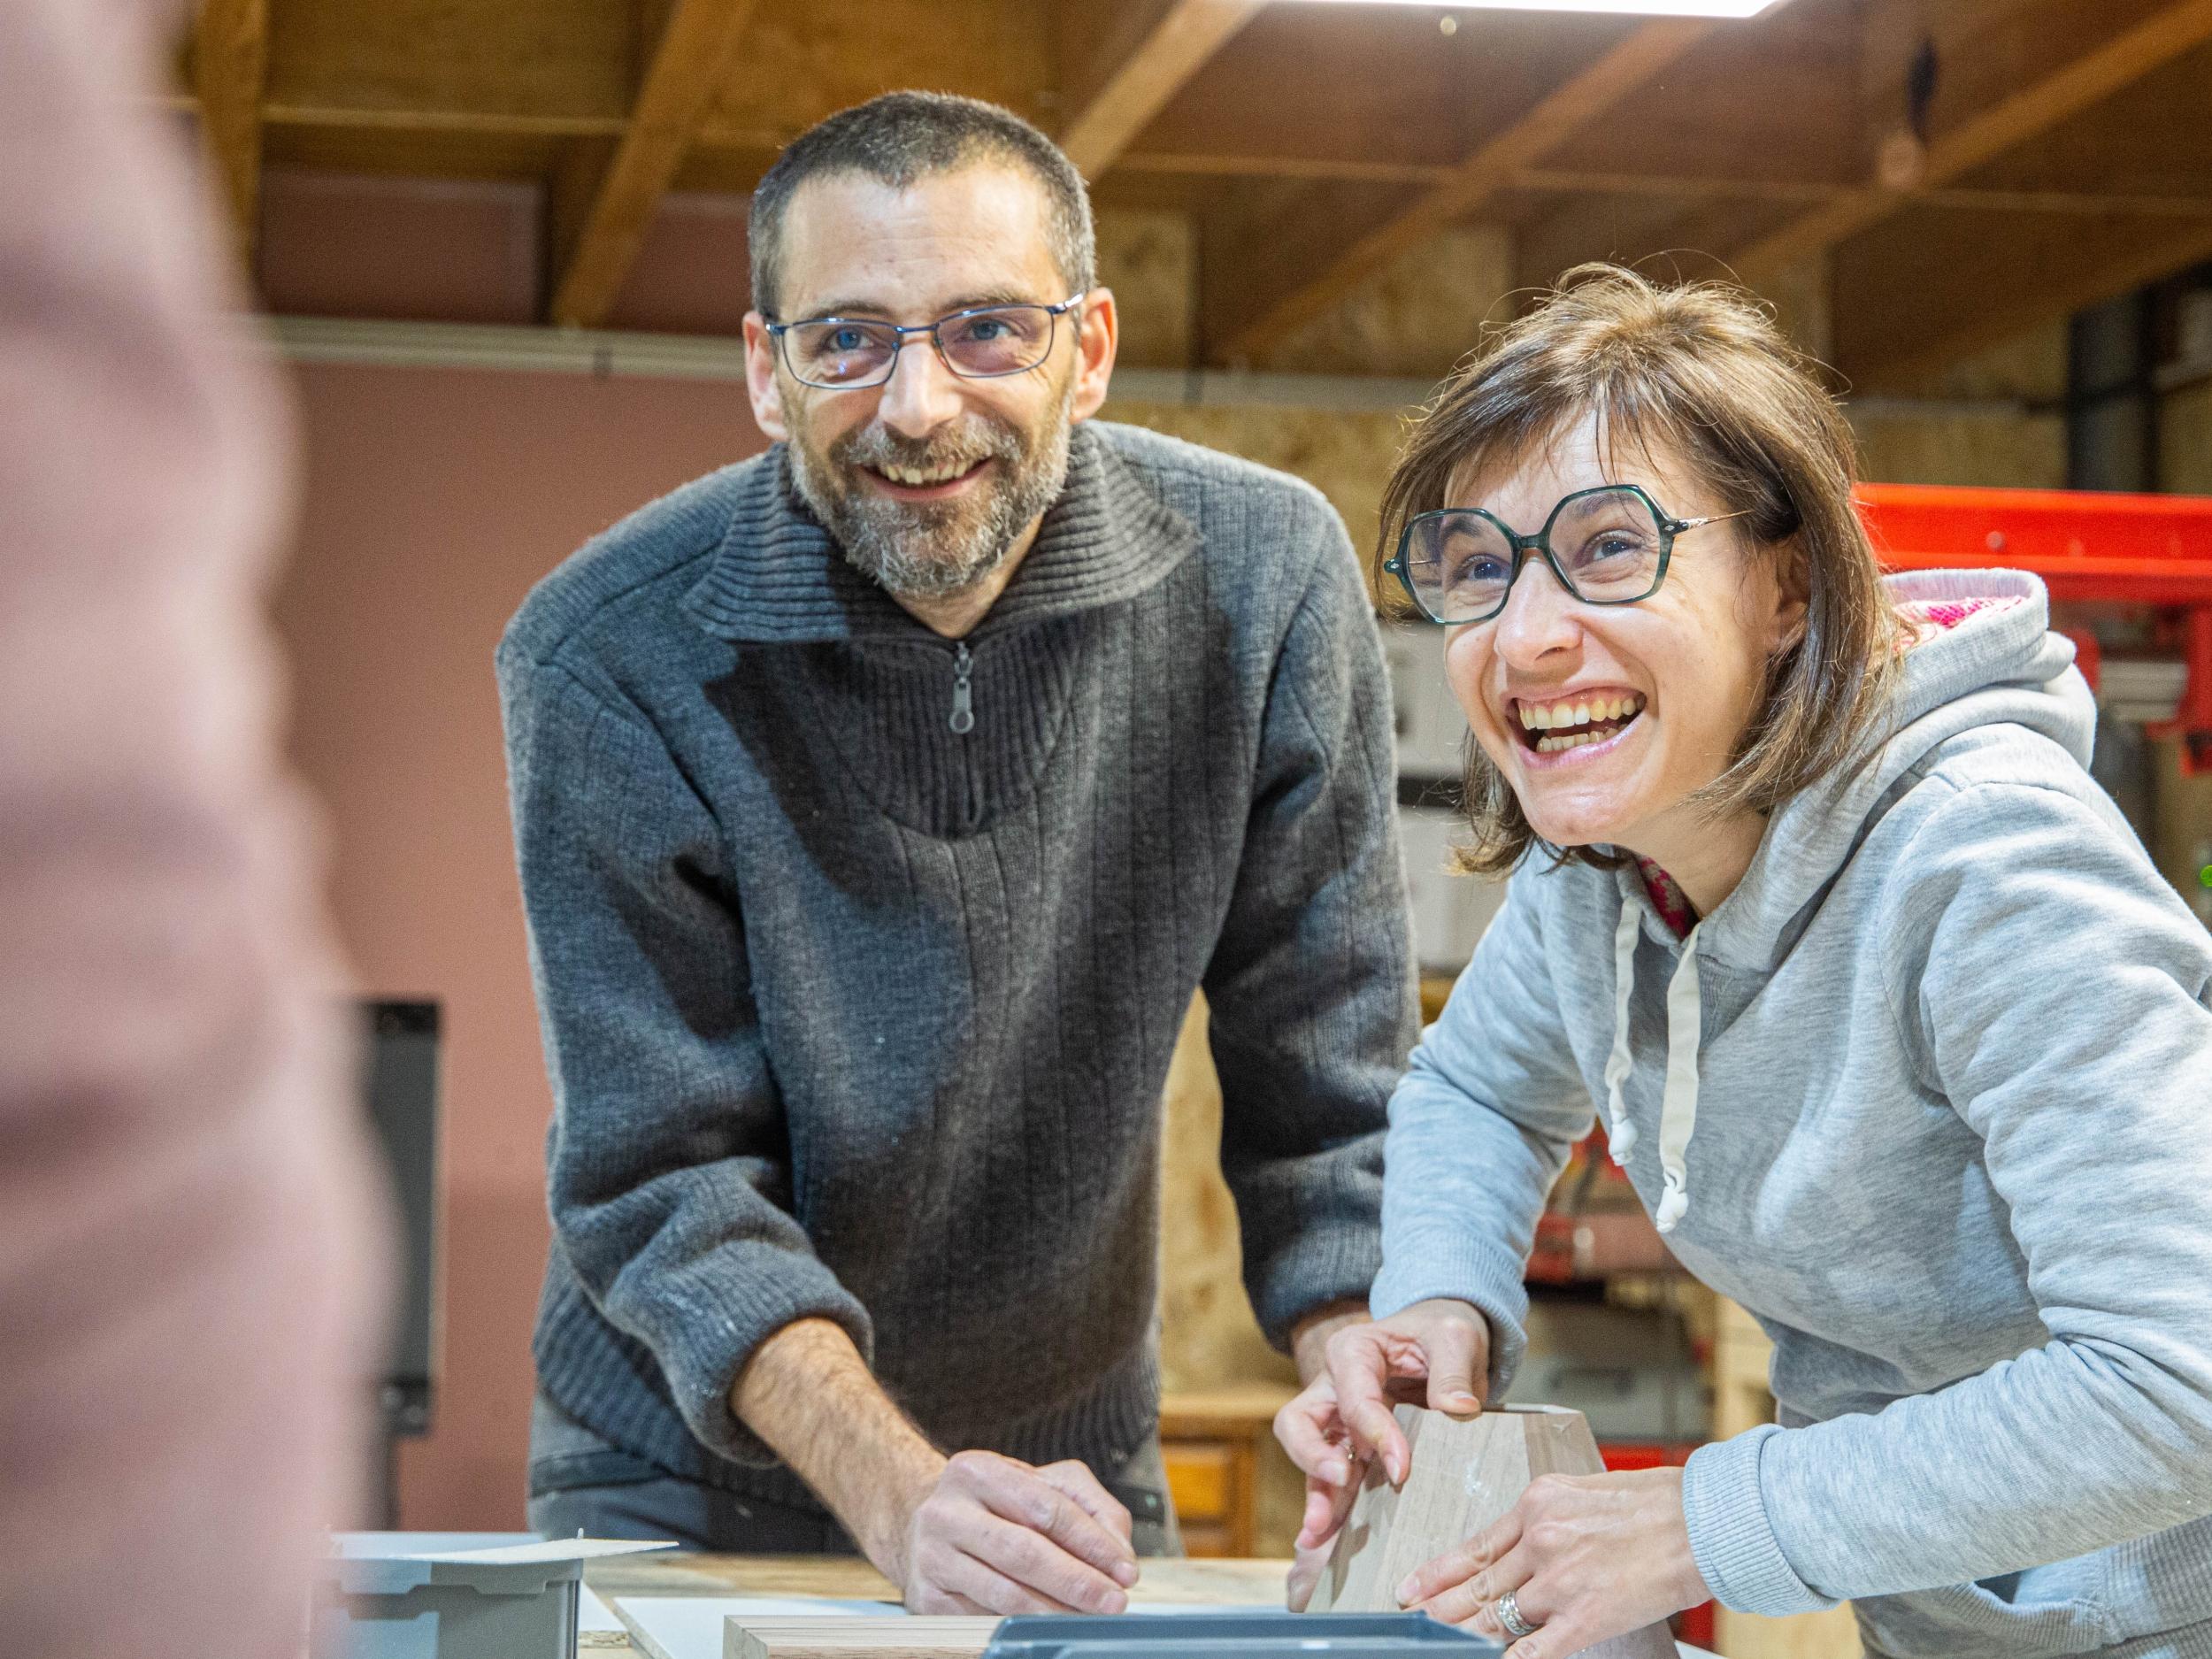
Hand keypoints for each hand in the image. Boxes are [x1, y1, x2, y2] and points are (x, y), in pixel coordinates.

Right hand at [887, 1449, 1138, 1615]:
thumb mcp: (1042, 1484)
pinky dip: (1021, 1626)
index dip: (1092, 1543)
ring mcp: (931, 1556)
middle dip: (1077, 1582)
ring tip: (1089, 1617)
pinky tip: (1048, 1626)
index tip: (1126, 1570)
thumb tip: (1118, 1554)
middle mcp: (946, 1511)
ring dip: (1055, 1611)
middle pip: (1023, 1552)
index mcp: (977, 1471)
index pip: (1046, 1508)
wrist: (927, 1524)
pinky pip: (982, 1619)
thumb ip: (1090, 1506)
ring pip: (1003, 1593)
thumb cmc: (996, 1504)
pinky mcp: (925, 1597)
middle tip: (1114, 1602)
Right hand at [1272, 1300, 1490, 1576]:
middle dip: (1312, 1458)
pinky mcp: (1349, 1449)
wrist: (1443, 1345)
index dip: (1375, 1434)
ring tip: (1320, 1534)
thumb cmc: (1443, 1335)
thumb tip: (1458, 1407)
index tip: (1401, 1470)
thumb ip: (1453, 1368)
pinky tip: (1326, 1538)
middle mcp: (1333, 1386)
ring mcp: (1336, 1421)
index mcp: (1353, 1351)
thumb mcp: (1455, 1337)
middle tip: (1338, 1482)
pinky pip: (1330, 1479)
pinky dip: (1328, 1506)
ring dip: (1315, 1495)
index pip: (1355, 1398)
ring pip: (1308, 1457)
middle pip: (1300, 1422)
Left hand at [1399, 1466, 1708, 1657]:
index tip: (1411, 1587)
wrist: (1703, 1520)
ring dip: (1466, 1633)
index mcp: (1538, 1504)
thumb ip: (1547, 1517)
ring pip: (1498, 1615)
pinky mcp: (1585, 1615)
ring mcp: (1560, 1580)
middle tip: (1411, 1619)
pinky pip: (1535, 1648)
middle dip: (1439, 1606)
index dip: (1437, 1571)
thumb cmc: (1655, 1502)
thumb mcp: (1584, 1491)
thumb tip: (1524, 1543)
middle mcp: (1540, 1539)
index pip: (1475, 1546)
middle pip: (1478, 1583)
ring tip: (1438, 1641)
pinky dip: (1511, 1658)